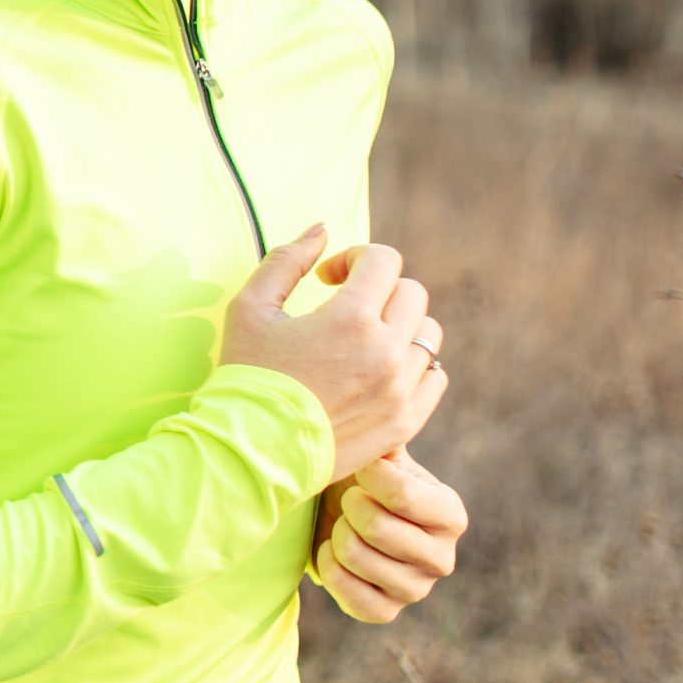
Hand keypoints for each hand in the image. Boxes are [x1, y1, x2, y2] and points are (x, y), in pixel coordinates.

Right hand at [216, 224, 448, 481]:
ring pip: (428, 334)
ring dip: (399, 325)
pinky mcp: (404, 424)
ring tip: (365, 340)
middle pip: (411, 293)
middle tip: (345, 306)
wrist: (251, 452)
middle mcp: (385, 352)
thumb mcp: (251, 308)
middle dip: (378, 289)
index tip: (329, 278)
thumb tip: (321, 229)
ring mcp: (399, 391)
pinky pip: (435, 378)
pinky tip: (382, 371)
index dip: (355, 257)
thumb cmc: (247, 377)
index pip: (383, 260)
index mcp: (349, 318)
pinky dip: (415, 366)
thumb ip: (286, 259)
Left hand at [315, 443, 466, 622]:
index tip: (360, 470)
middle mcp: (443, 557)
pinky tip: (331, 552)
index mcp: (450, 514)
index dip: (367, 476)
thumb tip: (396, 405)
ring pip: (358, 559)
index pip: (402, 493)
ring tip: (343, 524)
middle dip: (349, 507)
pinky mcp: (388, 612)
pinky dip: (331, 571)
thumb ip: (389, 432)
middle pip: (377, 527)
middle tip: (348, 500)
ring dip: (337, 536)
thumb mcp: (381, 453)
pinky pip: (353, 598)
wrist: (342, 515)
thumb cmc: (364, 478)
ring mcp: (417, 590)